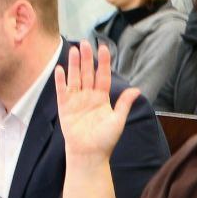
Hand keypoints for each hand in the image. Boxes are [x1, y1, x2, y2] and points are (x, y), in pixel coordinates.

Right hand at [55, 41, 137, 164]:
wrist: (89, 154)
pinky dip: (60, 80)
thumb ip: (124, 103)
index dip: (103, 62)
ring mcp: (76, 101)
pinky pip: (62, 91)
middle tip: (85, 43)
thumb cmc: (105, 140)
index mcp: (102, 98)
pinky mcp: (65, 107)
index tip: (103, 48)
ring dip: (73, 64)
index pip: (103, 76)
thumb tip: (137, 89)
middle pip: (87, 73)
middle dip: (86, 58)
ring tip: (73, 50)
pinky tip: (59, 69)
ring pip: (75, 78)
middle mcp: (89, 96)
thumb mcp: (118, 120)